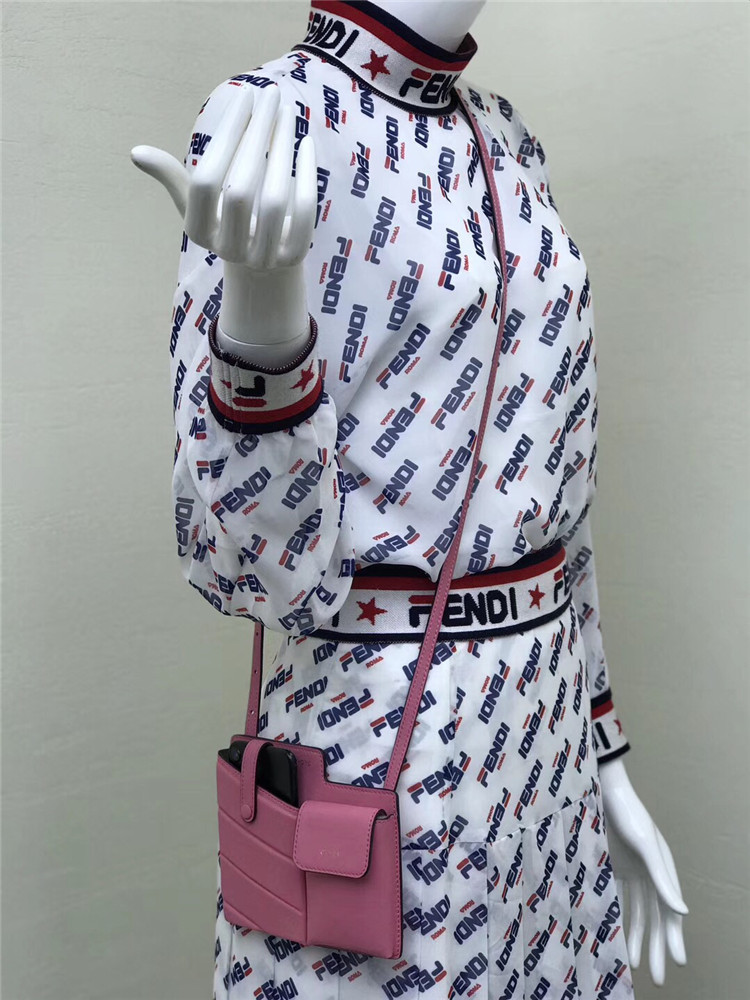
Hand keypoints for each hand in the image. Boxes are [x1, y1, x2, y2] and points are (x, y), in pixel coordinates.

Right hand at [130, 82, 316, 269]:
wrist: (262, 269)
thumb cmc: (225, 222)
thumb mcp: (197, 204)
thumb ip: (174, 178)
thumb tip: (137, 153)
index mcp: (198, 231)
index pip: (206, 179)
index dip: (226, 136)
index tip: (245, 97)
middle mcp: (228, 249)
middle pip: (241, 188)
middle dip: (257, 136)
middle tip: (270, 95)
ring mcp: (262, 257)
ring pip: (275, 200)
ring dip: (282, 152)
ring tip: (286, 115)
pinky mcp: (293, 257)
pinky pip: (304, 213)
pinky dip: (307, 177)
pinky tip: (305, 144)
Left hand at [599, 756, 687, 985]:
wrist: (600, 790)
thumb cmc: (626, 815)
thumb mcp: (645, 847)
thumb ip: (663, 880)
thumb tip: (683, 913)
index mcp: (664, 869)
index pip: (671, 912)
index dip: (674, 938)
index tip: (676, 963)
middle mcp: (651, 872)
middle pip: (656, 918)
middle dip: (657, 946)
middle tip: (658, 977)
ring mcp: (632, 870)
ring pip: (638, 912)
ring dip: (638, 936)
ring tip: (634, 963)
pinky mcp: (613, 866)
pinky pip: (619, 898)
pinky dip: (619, 917)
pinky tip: (614, 936)